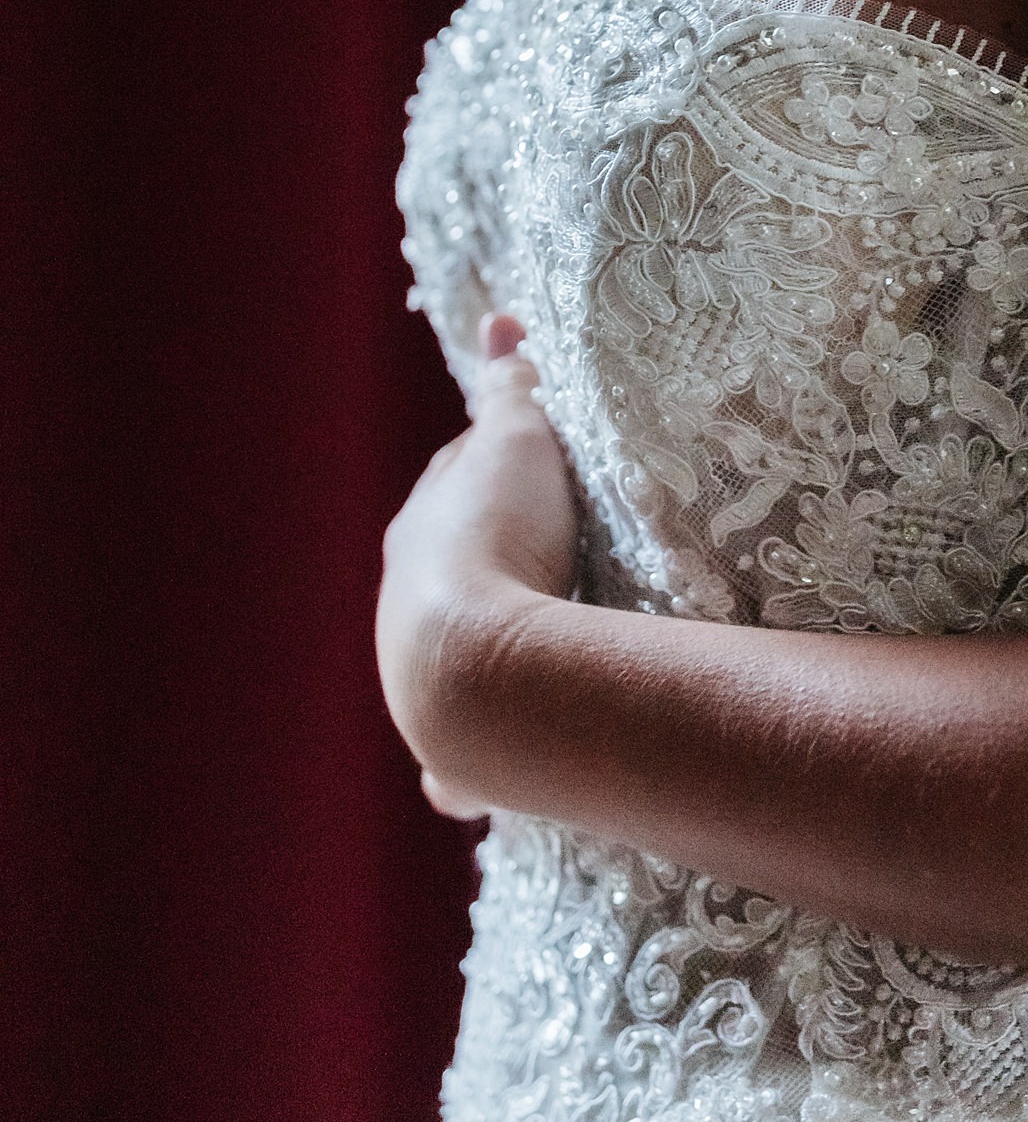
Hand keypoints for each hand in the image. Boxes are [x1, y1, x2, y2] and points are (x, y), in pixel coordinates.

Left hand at [378, 315, 581, 813]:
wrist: (479, 673)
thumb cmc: (500, 545)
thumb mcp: (517, 449)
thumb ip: (511, 390)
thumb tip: (500, 321)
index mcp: (418, 537)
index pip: (454, 485)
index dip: (490, 466)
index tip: (521, 458)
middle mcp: (404, 613)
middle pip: (444, 574)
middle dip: (477, 561)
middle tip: (528, 552)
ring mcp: (423, 685)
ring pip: (438, 667)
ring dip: (471, 661)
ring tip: (509, 663)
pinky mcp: (455, 755)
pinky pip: (452, 774)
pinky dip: (457, 780)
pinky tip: (462, 800)